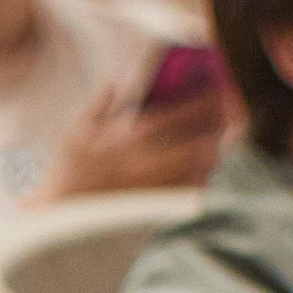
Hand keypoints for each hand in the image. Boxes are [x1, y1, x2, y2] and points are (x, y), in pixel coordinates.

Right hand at [42, 79, 228, 200]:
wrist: (62, 211)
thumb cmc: (67, 168)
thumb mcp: (77, 130)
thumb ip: (99, 104)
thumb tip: (113, 81)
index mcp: (129, 138)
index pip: (177, 116)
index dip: (203, 104)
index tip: (218, 94)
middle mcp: (147, 161)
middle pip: (198, 142)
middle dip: (218, 128)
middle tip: (230, 116)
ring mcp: (154, 184)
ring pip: (199, 167)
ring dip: (214, 149)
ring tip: (220, 138)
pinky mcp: (157, 203)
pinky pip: (191, 188)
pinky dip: (204, 173)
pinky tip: (206, 164)